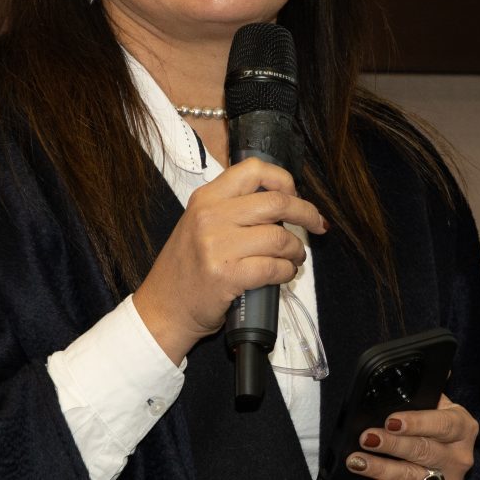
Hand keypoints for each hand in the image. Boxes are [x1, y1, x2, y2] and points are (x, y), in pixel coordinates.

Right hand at [133, 158, 327, 363]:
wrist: (163, 309)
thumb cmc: (187, 269)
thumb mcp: (199, 224)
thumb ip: (232, 209)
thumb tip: (283, 202)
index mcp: (206, 198)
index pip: (254, 169)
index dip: (283, 180)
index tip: (294, 194)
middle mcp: (210, 216)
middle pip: (276, 202)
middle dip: (306, 213)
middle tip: (316, 224)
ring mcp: (217, 246)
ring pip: (280, 237)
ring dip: (296, 250)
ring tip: (294, 257)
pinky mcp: (227, 276)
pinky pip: (274, 267)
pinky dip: (287, 271)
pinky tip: (284, 274)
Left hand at [345, 392, 477, 479]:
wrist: (450, 460)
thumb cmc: (436, 426)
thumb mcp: (439, 405)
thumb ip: (429, 389)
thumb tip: (428, 365)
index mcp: (461, 426)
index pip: (441, 423)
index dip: (416, 423)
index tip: (390, 421)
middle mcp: (460, 456)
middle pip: (423, 450)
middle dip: (391, 445)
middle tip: (365, 439)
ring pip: (413, 477)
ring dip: (383, 470)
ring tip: (357, 462)